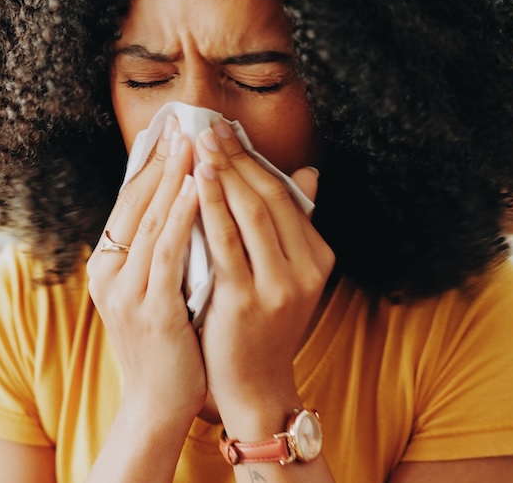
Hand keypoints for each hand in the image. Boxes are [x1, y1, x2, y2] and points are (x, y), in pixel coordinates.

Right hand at [86, 117, 205, 424]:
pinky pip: (165, 252)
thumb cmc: (165, 346)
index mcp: (105, 267)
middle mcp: (106, 274)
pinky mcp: (148, 309)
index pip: (127, 204)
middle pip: (133, 204)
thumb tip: (186, 206)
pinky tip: (199, 188)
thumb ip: (164, 250)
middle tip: (184, 122)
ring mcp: (123, 292)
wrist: (157, 405)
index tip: (172, 132)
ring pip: (148, 221)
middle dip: (161, 160)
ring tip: (193, 143)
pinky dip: (180, 216)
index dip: (150, 166)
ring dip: (173, 178)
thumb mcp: (155, 291)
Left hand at [193, 119, 334, 438]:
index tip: (225, 130)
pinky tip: (194, 183)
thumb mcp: (286, 275)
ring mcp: (278, 286)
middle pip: (268, 198)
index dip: (253, 159)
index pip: (284, 196)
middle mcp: (305, 269)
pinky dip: (210, 208)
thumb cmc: (261, 327)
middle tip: (209, 125)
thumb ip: (293, 226)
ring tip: (201, 142)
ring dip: (224, 173)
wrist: (255, 387)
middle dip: (236, 157)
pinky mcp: (246, 301)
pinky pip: (226, 244)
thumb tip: (307, 173)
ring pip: (250, 214)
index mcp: (317, 258)